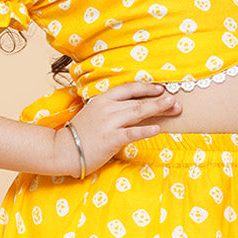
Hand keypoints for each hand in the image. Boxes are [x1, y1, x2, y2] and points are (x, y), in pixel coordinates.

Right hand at [53, 82, 183, 176]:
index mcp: (103, 99)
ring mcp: (109, 123)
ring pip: (138, 112)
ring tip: (173, 107)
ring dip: (157, 109)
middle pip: (138, 101)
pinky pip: (132, 133)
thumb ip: (110, 110)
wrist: (62, 150)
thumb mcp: (94, 114)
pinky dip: (146, 130)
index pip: (129, 89)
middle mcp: (107, 108)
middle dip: (159, 100)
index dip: (147, 88)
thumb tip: (131, 109)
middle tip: (175, 100)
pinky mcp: (111, 139)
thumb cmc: (80, 135)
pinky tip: (158, 128)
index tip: (161, 89)